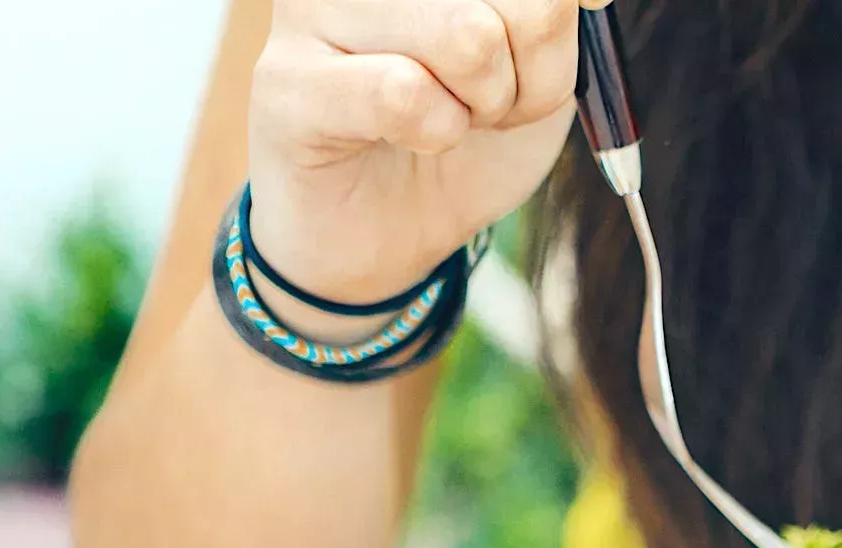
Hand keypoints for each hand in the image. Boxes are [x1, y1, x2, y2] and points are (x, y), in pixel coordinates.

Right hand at [245, 0, 613, 302]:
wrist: (389, 231)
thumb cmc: (465, 134)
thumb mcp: (542, 67)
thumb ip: (556, 15)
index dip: (557, 31)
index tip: (527, 62)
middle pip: (524, 2)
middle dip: (532, 78)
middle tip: (485, 105)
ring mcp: (313, 9)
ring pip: (470, 37)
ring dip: (484, 106)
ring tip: (447, 119)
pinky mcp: (284, 80)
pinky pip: (406, 94)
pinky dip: (438, 133)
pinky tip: (412, 139)